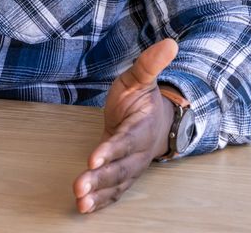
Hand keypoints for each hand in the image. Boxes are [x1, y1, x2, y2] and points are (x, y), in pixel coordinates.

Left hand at [73, 38, 178, 213]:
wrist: (154, 120)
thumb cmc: (142, 98)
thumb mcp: (141, 77)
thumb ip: (150, 63)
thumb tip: (170, 42)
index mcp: (141, 126)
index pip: (125, 139)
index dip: (111, 149)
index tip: (94, 157)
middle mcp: (138, 150)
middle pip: (119, 167)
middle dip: (99, 177)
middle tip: (80, 185)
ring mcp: (132, 165)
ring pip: (116, 182)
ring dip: (98, 193)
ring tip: (80, 202)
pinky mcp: (124, 175)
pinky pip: (114, 191)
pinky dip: (101, 201)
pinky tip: (84, 208)